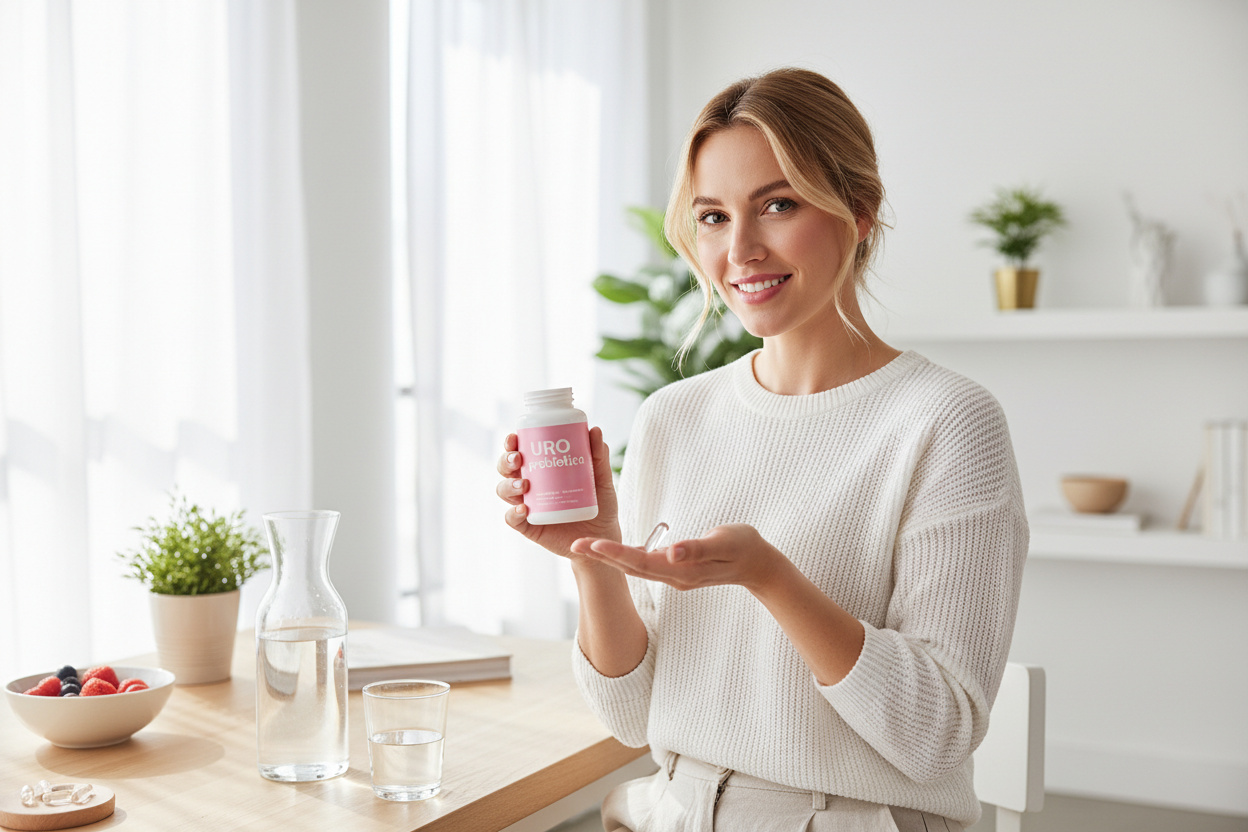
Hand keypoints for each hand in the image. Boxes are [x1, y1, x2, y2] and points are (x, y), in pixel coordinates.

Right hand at [496, 427, 621, 560]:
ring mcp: (528, 506)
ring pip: (505, 491)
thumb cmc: (601, 504)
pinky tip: (523, 509)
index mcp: (542, 469)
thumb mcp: (602, 479)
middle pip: (507, 469)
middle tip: (519, 459)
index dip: (512, 443)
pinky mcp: (529, 527)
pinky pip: (512, 519)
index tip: (515, 437)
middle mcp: (530, 486)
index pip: (521, 451)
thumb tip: (595, 430)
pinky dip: (513, 514)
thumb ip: (599, 456)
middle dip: (506, 461)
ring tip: (525, 485)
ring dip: (509, 485)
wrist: (603, 537)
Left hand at [572, 523, 789, 592]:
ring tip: (585, 548)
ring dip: (610, 558)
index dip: (617, 554)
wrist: (760, 566)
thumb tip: (671, 552)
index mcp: (683, 570)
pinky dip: (625, 557)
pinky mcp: (677, 569)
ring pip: (636, 568)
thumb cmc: (745, 548)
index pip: (643, 562)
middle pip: (632, 567)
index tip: (594, 545)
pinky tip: (612, 551)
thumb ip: (698, 548)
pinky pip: (645, 564)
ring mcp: (675, 575)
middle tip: (574, 545)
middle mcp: (674, 576)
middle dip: (603, 557)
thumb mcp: (725, 543)